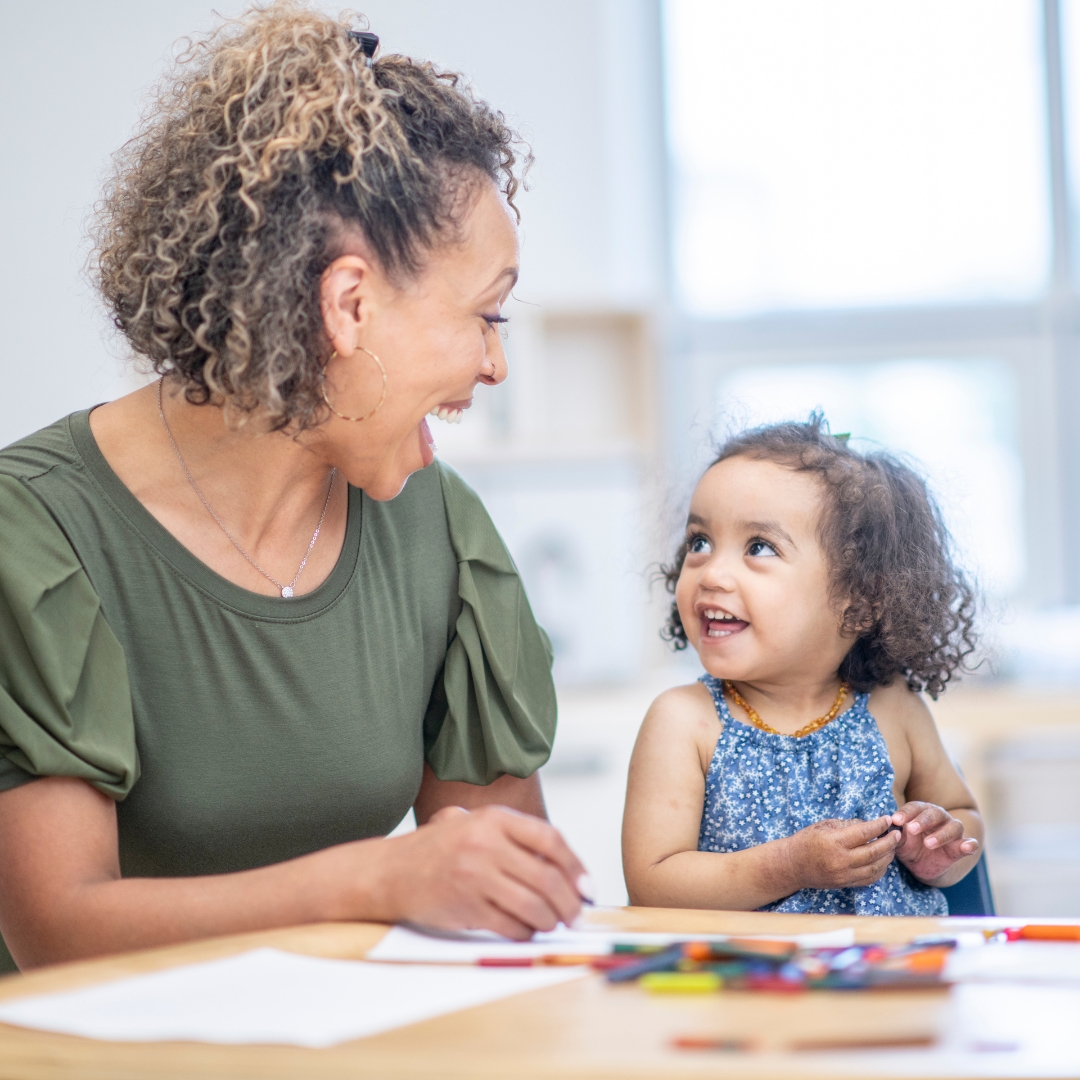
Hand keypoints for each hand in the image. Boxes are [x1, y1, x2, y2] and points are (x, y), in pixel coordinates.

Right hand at [364, 805, 587, 939]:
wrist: (389, 872)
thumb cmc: (436, 850)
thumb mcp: (471, 822)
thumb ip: (512, 834)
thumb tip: (566, 864)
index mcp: (494, 818)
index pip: (551, 840)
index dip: (576, 867)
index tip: (588, 887)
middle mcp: (487, 843)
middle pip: (548, 878)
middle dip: (571, 903)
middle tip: (577, 915)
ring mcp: (476, 875)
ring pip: (534, 906)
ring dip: (551, 921)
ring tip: (553, 925)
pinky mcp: (466, 906)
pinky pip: (511, 926)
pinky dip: (526, 933)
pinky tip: (526, 931)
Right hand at [781, 816, 900, 890]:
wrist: (793, 865)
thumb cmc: (806, 841)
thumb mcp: (823, 826)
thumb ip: (847, 825)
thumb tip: (869, 825)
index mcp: (834, 842)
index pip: (863, 833)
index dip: (878, 825)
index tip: (887, 819)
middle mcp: (841, 860)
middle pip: (873, 852)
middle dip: (889, 842)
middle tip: (896, 834)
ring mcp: (844, 874)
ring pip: (875, 867)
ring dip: (888, 856)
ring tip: (893, 846)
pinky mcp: (845, 884)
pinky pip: (869, 878)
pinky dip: (880, 870)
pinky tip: (883, 860)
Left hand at [890, 802, 979, 883]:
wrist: (921, 864)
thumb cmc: (908, 845)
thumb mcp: (899, 842)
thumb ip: (896, 835)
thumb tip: (887, 829)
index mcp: (921, 811)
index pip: (915, 807)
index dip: (905, 813)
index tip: (895, 820)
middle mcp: (939, 818)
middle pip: (934, 814)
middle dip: (923, 821)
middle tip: (911, 829)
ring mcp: (952, 832)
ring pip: (953, 826)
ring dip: (942, 834)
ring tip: (928, 843)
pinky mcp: (961, 847)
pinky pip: (971, 844)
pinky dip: (970, 844)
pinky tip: (966, 847)